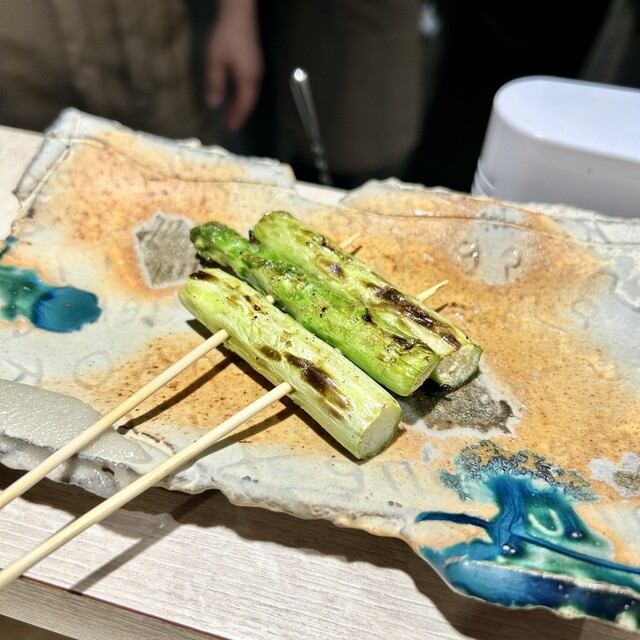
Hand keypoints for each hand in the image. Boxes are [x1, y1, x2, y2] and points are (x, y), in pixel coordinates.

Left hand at [205, 0, 263, 132]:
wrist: (240, 14)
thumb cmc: (227, 37)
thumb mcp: (216, 61)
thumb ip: (215, 83)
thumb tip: (214, 104)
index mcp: (248, 79)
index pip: (244, 105)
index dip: (237, 118)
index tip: (230, 130)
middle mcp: (256, 77)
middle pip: (250, 102)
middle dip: (240, 115)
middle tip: (231, 126)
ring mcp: (257, 70)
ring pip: (251, 95)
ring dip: (242, 106)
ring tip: (232, 115)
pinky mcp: (255, 64)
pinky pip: (251, 87)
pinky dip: (244, 96)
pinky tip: (236, 97)